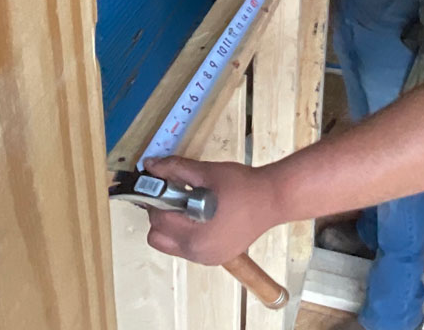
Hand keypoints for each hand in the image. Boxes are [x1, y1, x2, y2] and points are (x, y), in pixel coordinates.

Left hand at [143, 156, 282, 265]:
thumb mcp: (207, 173)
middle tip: (176, 197)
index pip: (158, 221)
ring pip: (171, 245)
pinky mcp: (217, 258)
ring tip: (191, 206)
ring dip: (173, 226)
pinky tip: (203, 216)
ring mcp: (208, 259)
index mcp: (195, 236)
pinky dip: (187, 233)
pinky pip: (188, 248)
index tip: (163, 186)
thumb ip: (175, 169)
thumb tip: (150, 165)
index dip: (156, 200)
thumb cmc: (242, 185)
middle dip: (161, 216)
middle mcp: (198, 254)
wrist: (274, 199)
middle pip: (159, 239)